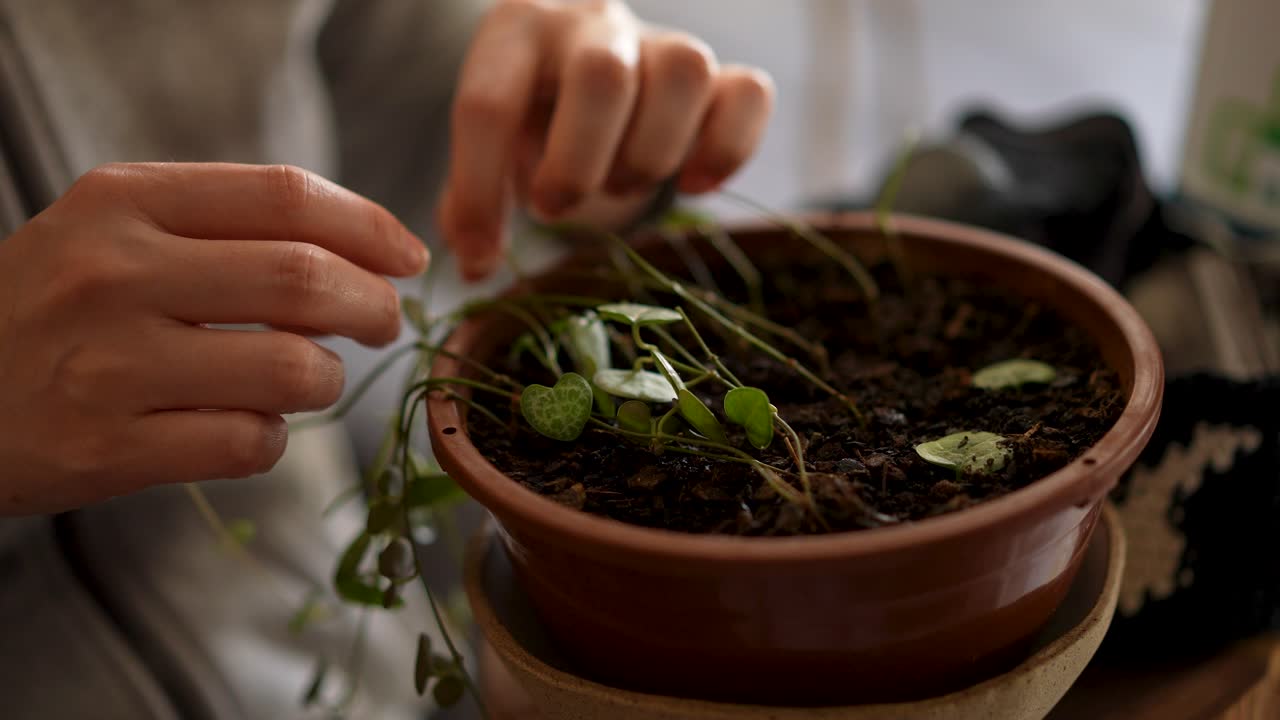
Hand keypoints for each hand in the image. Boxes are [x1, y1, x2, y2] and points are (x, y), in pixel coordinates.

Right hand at [0, 163, 428, 514]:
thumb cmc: (53, 308)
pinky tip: (246, 426)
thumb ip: (225, 227)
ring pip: (293, 371)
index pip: (285, 195)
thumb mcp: (113, 232)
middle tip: (386, 322)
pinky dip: (272, 440)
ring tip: (308, 379)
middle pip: (305, 279)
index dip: (370, 226)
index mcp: (121, 201)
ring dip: (327, 381)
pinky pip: (249, 445)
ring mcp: (107, 365)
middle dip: (375, 306)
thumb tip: (368, 247)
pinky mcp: (106, 450)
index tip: (409, 257)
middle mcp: (112, 274)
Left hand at [437, 0, 774, 280]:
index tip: (482, 252)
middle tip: (556, 207)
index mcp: (517, 31)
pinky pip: (749, 94)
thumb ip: (470, 200)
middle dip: (577, 164)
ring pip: (684, 74)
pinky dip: (726, 150)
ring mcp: (663, 42)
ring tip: (620, 185)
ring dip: (650, 155)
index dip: (480, 190)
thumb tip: (473, 266)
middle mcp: (593, 21)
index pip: (489, 104)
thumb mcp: (493, 147)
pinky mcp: (721, 75)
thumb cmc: (536, 120)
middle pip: (602, 76)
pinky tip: (693, 183)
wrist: (594, 79)